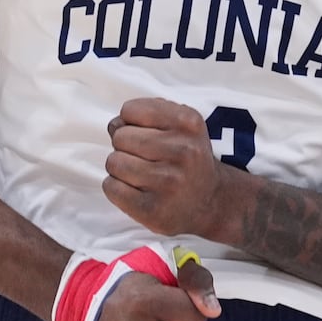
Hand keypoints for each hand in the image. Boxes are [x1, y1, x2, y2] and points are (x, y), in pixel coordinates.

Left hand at [104, 97, 229, 236]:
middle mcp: (183, 151)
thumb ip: (147, 113)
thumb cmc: (186, 158)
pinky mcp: (153, 210)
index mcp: (189, 123)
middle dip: (125, 145)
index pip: (130, 110)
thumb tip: (115, 125)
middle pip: (120, 136)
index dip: (130, 122)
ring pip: (114, 162)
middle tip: (143, 157)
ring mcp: (169, 182)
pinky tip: (135, 190)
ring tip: (140, 174)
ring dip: (120, 168)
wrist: (210, 201)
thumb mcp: (181, 125)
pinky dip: (115, 188)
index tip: (144, 133)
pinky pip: (111, 188)